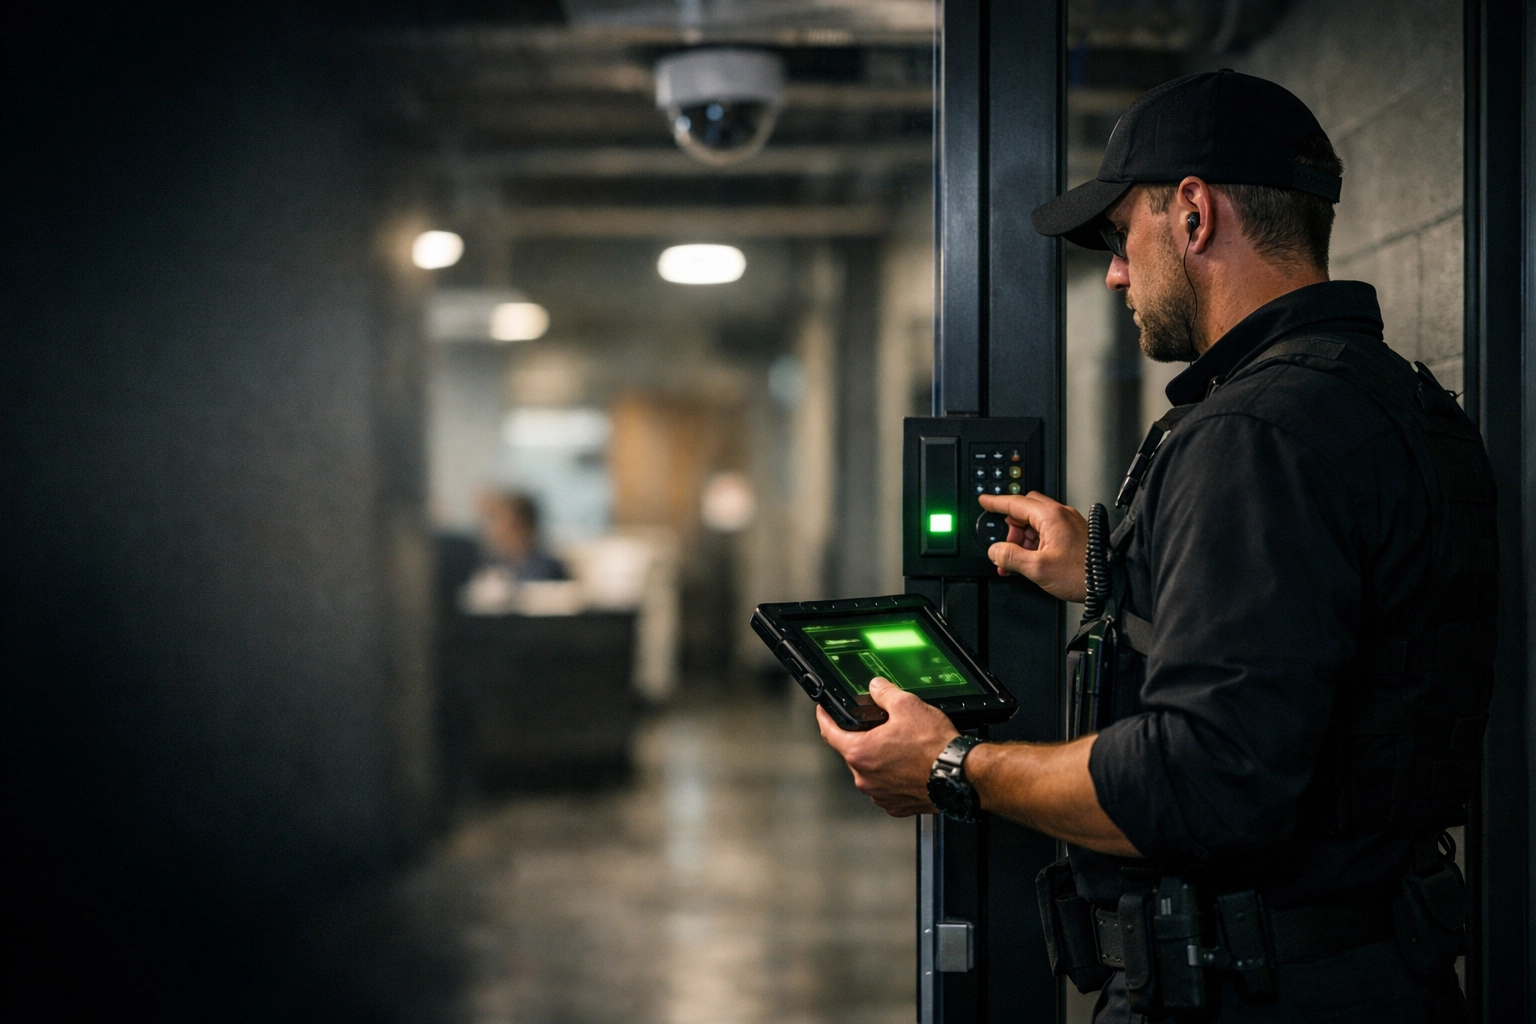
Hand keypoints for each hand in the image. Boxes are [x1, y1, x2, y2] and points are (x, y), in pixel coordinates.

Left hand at [816, 678, 959, 816]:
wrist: (959, 775)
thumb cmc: (934, 747)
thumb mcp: (907, 705)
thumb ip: (884, 693)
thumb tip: (876, 687)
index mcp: (860, 753)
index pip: (829, 733)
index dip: (825, 718)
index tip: (824, 712)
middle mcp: (865, 778)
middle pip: (854, 752)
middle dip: (864, 738)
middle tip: (883, 727)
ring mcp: (880, 794)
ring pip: (871, 771)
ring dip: (881, 760)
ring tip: (903, 748)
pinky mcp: (897, 805)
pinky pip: (887, 788)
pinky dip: (894, 777)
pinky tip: (910, 766)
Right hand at [977, 491, 1087, 602]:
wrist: (1110, 584)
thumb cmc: (1082, 574)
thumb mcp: (1038, 568)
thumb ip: (1011, 557)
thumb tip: (995, 551)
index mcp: (1051, 516)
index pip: (1015, 503)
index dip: (996, 503)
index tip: (984, 501)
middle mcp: (1060, 515)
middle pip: (1025, 511)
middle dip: (1011, 527)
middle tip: (1005, 547)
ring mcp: (1068, 524)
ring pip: (1035, 523)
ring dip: (1022, 539)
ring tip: (1018, 562)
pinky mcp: (1073, 535)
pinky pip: (1046, 532)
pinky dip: (1034, 543)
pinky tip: (1031, 561)